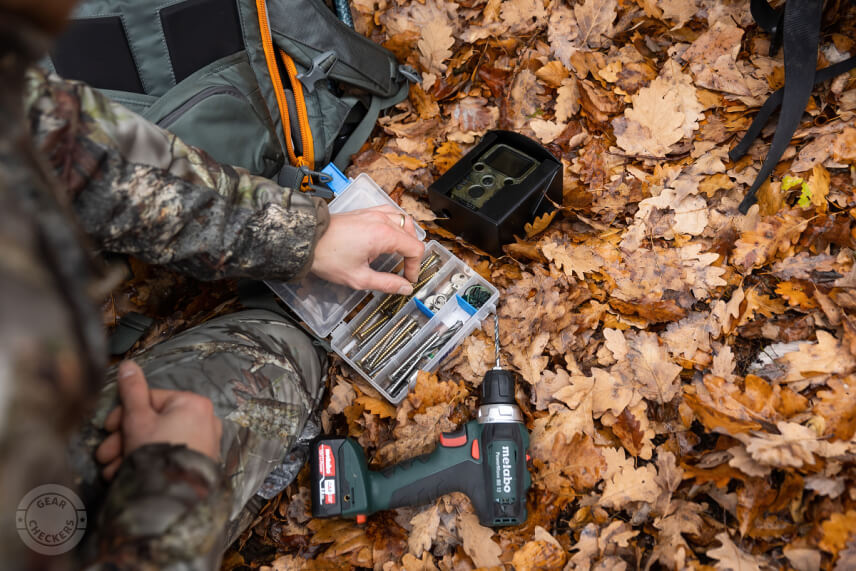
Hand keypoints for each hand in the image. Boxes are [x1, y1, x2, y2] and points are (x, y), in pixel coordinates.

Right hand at [95, 361, 222, 480]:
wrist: (175, 499)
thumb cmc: (157, 452)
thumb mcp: (138, 419)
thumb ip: (131, 391)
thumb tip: (128, 364)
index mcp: (193, 403)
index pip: (150, 399)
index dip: (123, 414)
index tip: (106, 428)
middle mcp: (205, 419)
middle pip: (153, 422)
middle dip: (123, 438)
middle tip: (104, 455)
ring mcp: (205, 443)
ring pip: (159, 440)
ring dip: (129, 453)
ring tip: (111, 470)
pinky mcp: (200, 463)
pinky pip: (171, 454)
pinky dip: (149, 461)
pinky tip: (127, 476)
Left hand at [310, 205, 424, 293]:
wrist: (306, 240)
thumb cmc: (328, 257)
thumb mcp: (359, 278)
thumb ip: (386, 283)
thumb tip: (404, 288)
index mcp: (384, 235)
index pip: (415, 249)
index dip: (415, 266)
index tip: (408, 279)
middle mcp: (381, 220)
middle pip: (412, 233)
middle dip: (412, 254)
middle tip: (405, 269)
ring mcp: (373, 213)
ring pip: (404, 220)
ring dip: (407, 237)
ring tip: (401, 253)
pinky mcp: (364, 212)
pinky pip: (390, 213)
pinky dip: (396, 225)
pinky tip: (389, 236)